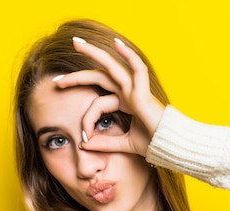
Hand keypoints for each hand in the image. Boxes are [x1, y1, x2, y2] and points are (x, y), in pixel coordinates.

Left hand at [53, 37, 165, 156]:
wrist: (171, 148)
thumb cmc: (155, 144)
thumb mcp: (124, 144)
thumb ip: (106, 143)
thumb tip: (85, 144)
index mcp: (126, 103)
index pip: (98, 104)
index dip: (87, 119)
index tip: (83, 137)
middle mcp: (129, 93)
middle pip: (100, 77)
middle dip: (78, 76)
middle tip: (57, 80)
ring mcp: (136, 90)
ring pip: (112, 67)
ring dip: (94, 54)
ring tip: (77, 43)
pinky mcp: (144, 93)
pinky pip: (137, 68)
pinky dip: (128, 55)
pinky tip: (116, 44)